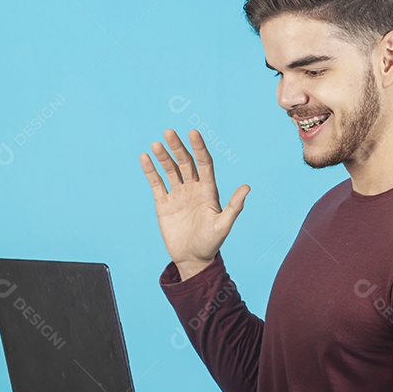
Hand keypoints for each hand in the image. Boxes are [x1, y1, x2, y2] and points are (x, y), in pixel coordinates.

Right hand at [141, 129, 249, 277]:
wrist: (192, 259)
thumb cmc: (210, 243)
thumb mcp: (223, 226)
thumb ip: (234, 207)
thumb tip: (247, 187)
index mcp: (208, 190)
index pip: (204, 163)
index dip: (199, 148)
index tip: (193, 133)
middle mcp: (193, 188)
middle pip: (185, 162)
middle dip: (178, 148)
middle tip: (169, 132)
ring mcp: (178, 194)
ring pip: (170, 170)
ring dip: (163, 157)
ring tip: (156, 144)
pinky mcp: (164, 203)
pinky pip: (156, 183)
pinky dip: (150, 171)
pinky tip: (145, 158)